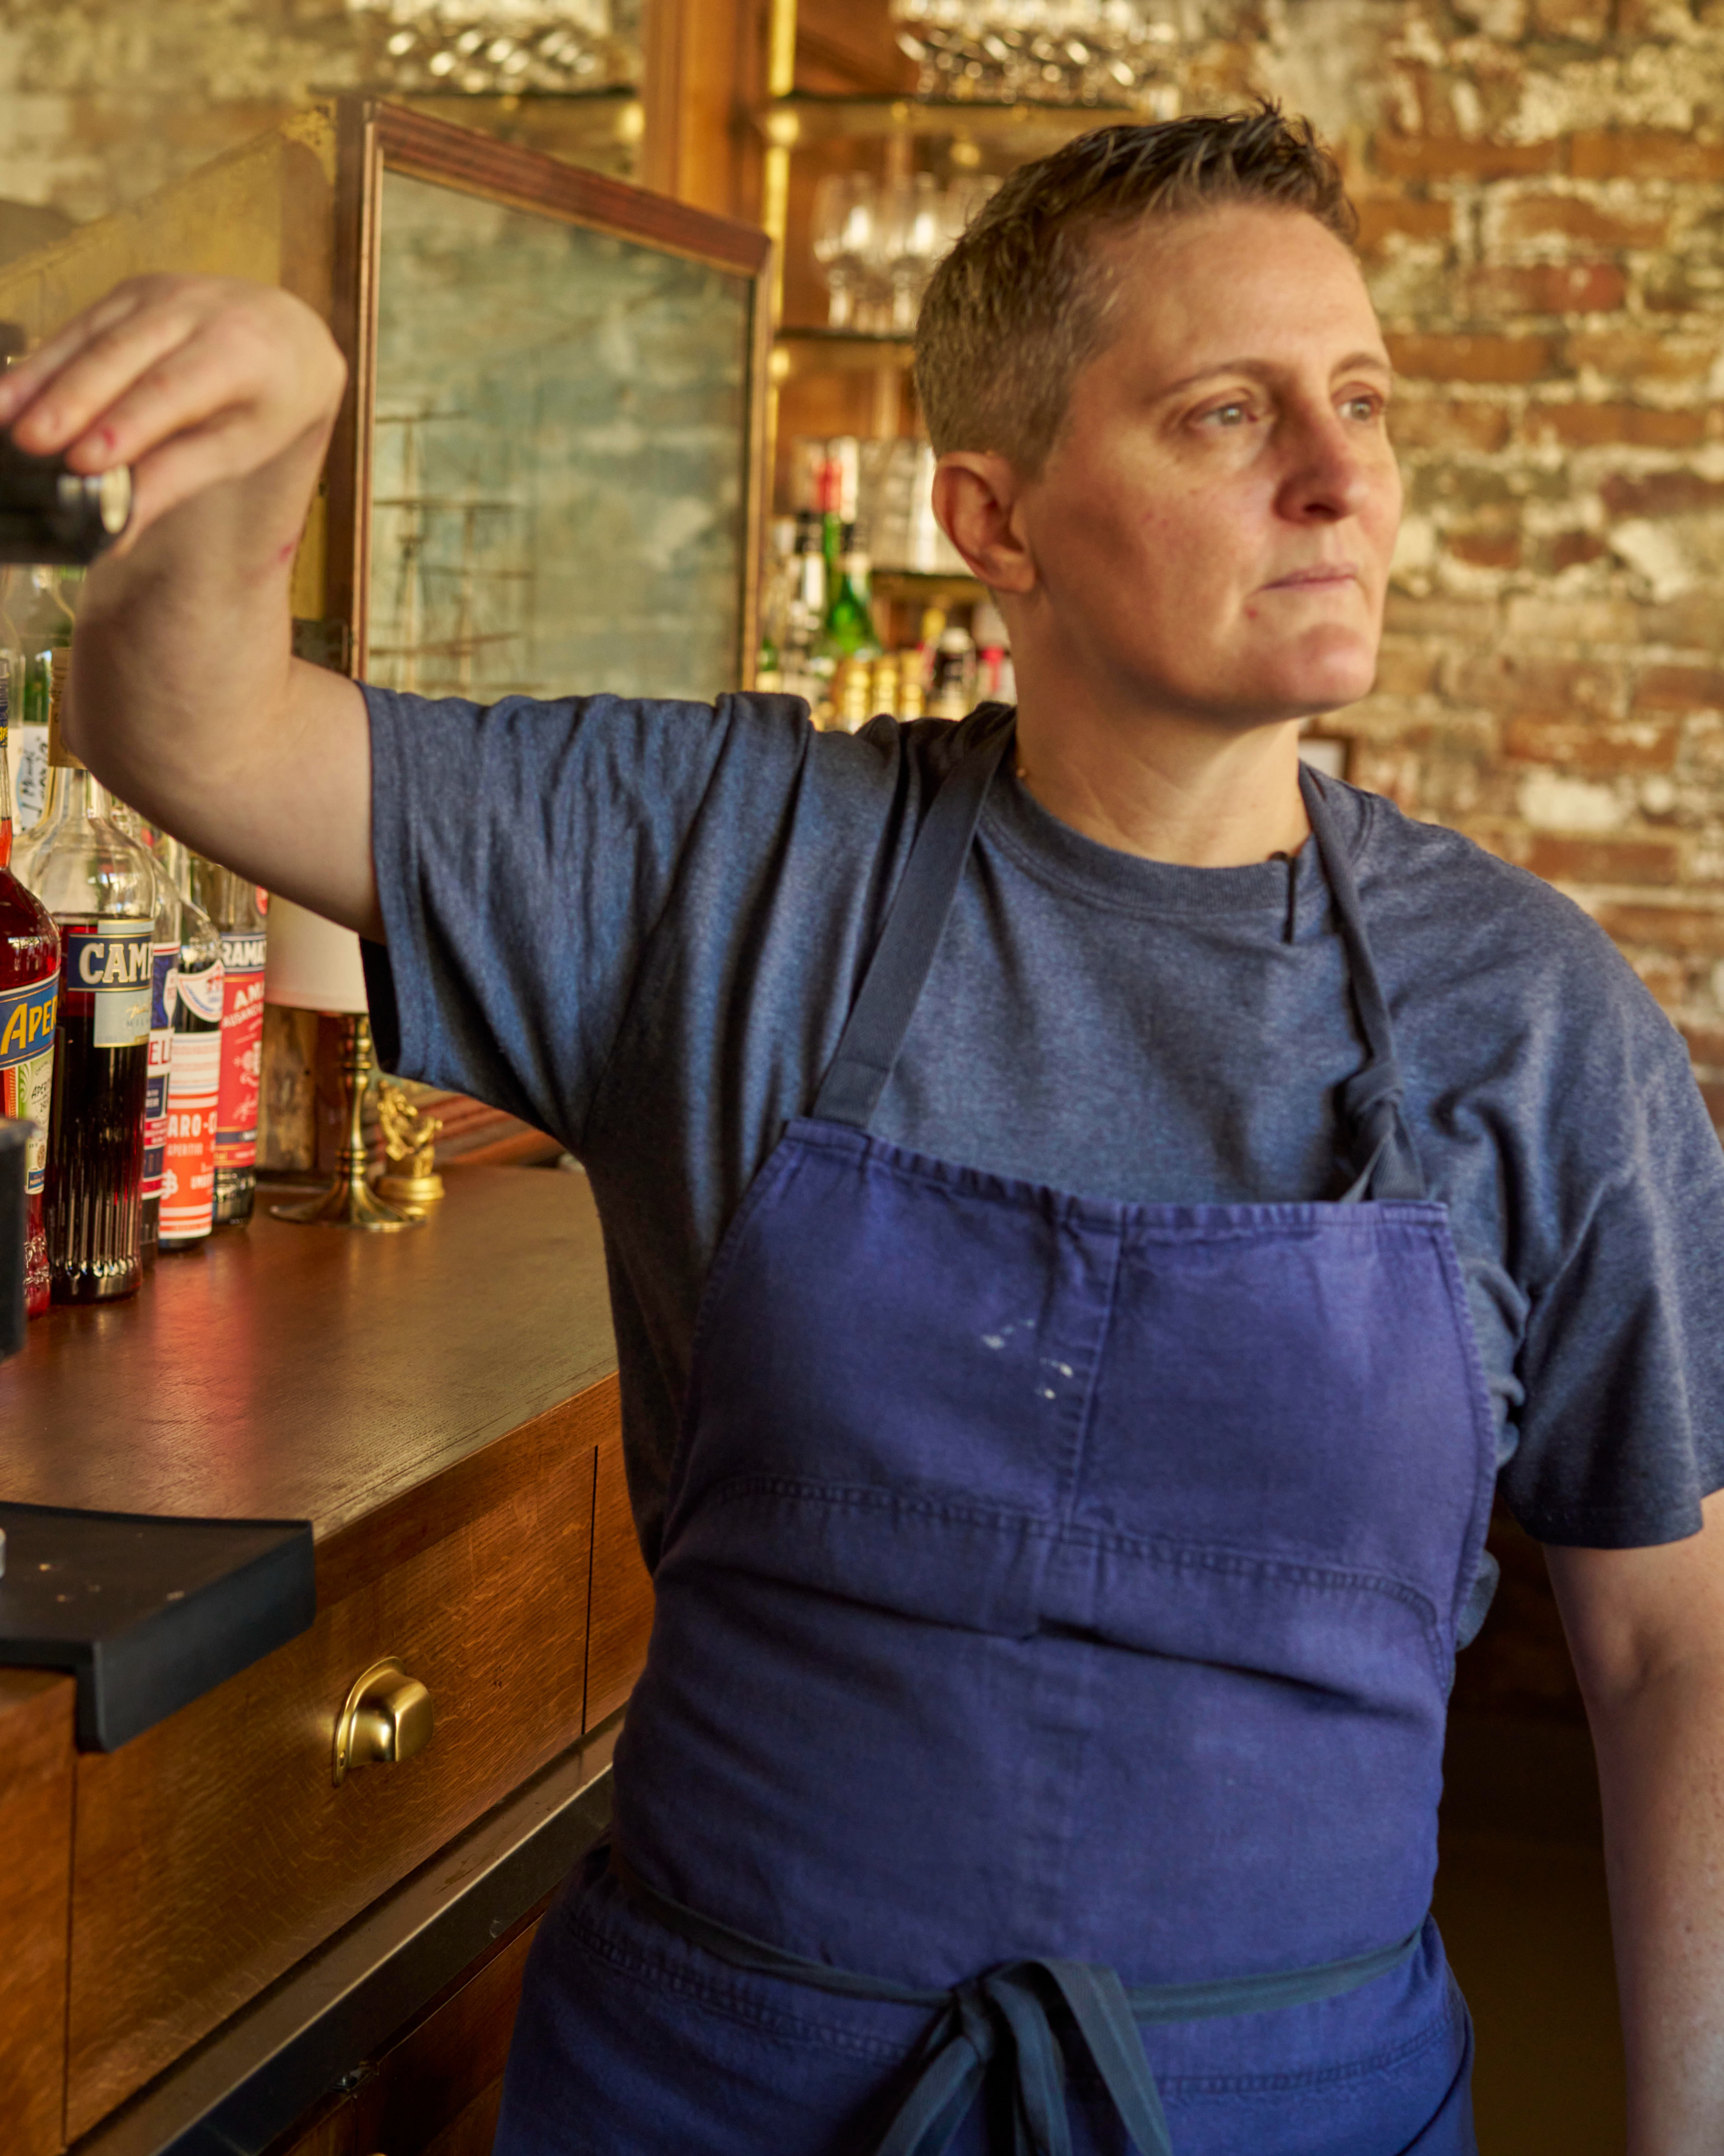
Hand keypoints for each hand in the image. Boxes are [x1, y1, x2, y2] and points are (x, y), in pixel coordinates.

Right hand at [0, 275, 345, 553]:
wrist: (285, 334)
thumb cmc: (266, 401)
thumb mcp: (239, 446)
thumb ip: (177, 479)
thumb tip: (117, 532)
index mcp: (240, 351)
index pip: (172, 390)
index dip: (125, 425)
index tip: (83, 460)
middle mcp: (196, 310)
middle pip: (122, 357)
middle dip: (71, 400)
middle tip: (31, 443)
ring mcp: (157, 293)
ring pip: (90, 336)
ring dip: (40, 378)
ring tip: (2, 417)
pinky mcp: (127, 293)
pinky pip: (78, 327)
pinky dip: (41, 361)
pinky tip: (8, 393)